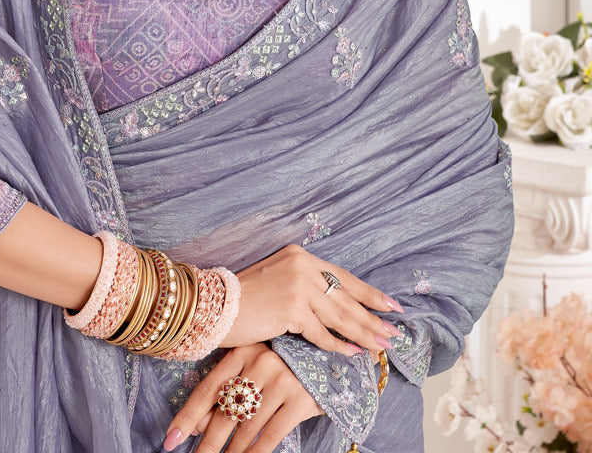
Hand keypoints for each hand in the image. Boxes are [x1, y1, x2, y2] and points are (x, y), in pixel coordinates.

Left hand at [162, 342, 323, 452]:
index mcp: (242, 351)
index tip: (171, 440)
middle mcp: (260, 362)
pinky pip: (270, 435)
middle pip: (225, 412)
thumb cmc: (283, 365)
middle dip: (208, 443)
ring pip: (246, 427)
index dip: (187, 417)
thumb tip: (195, 426)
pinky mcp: (300, 398)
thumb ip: (225, 393)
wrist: (328, 358)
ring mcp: (281, 379)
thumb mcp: (252, 370)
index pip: (208, 389)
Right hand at [220, 244, 403, 357]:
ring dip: (363, 333)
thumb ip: (305, 287)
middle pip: (345, 297)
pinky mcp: (292, 308)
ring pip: (339, 316)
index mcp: (301, 255)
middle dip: (372, 317)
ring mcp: (297, 286)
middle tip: (394, 332)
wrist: (214, 306)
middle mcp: (302, 265)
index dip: (369, 293)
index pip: (343, 276)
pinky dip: (339, 346)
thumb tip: (338, 308)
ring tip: (382, 345)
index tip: (391, 305)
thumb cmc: (244, 298)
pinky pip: (322, 333)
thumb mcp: (279, 280)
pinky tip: (353, 353)